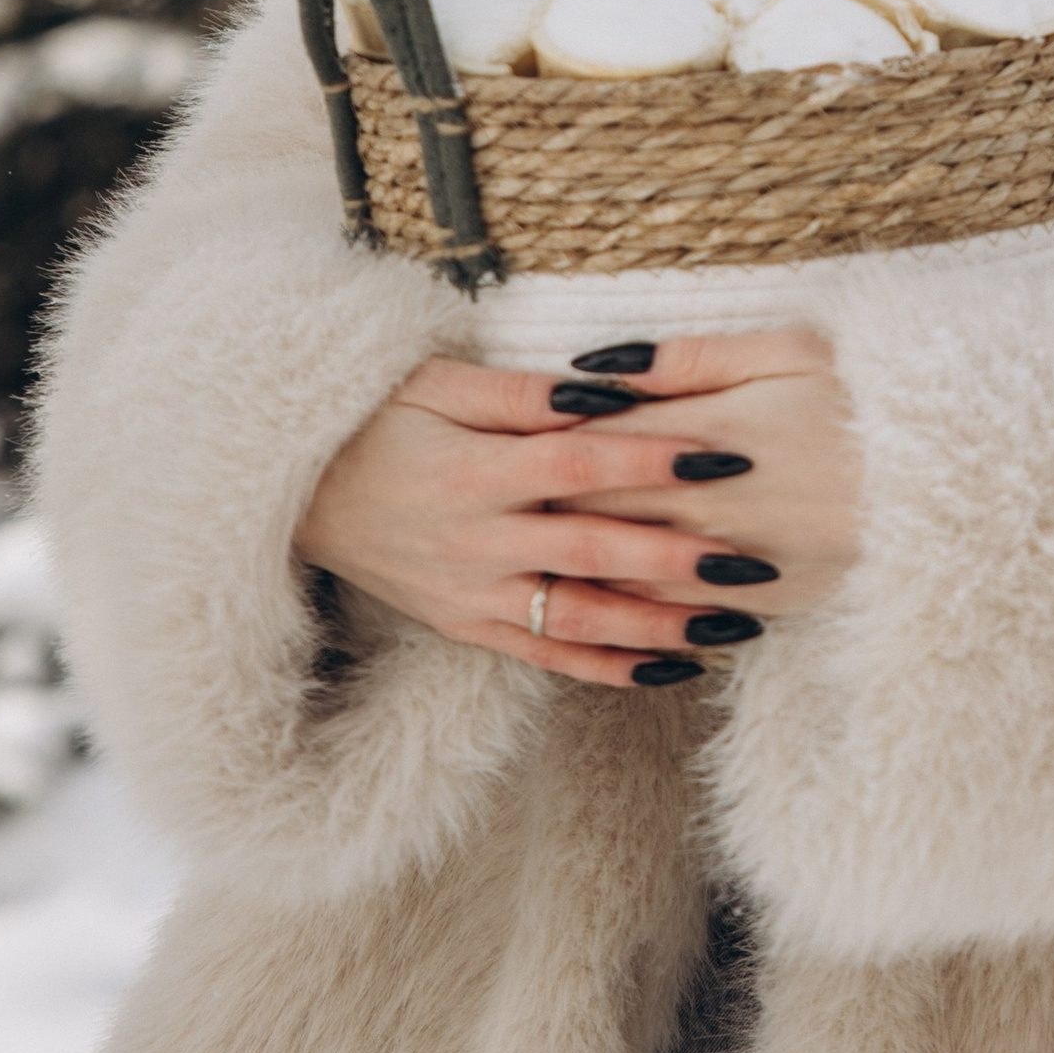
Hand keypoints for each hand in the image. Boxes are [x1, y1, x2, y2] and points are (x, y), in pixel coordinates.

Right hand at [293, 330, 855, 691]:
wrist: (299, 494)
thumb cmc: (381, 421)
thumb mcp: (439, 383)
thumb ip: (524, 391)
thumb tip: (610, 387)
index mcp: (476, 470)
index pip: (582, 465)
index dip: (655, 460)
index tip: (726, 456)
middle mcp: (478, 541)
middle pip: (594, 553)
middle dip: (679, 559)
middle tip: (753, 561)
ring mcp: (473, 594)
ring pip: (581, 619)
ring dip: (661, 625)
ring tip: (735, 625)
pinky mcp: (467, 627)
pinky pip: (548, 658)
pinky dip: (610, 668)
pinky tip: (673, 666)